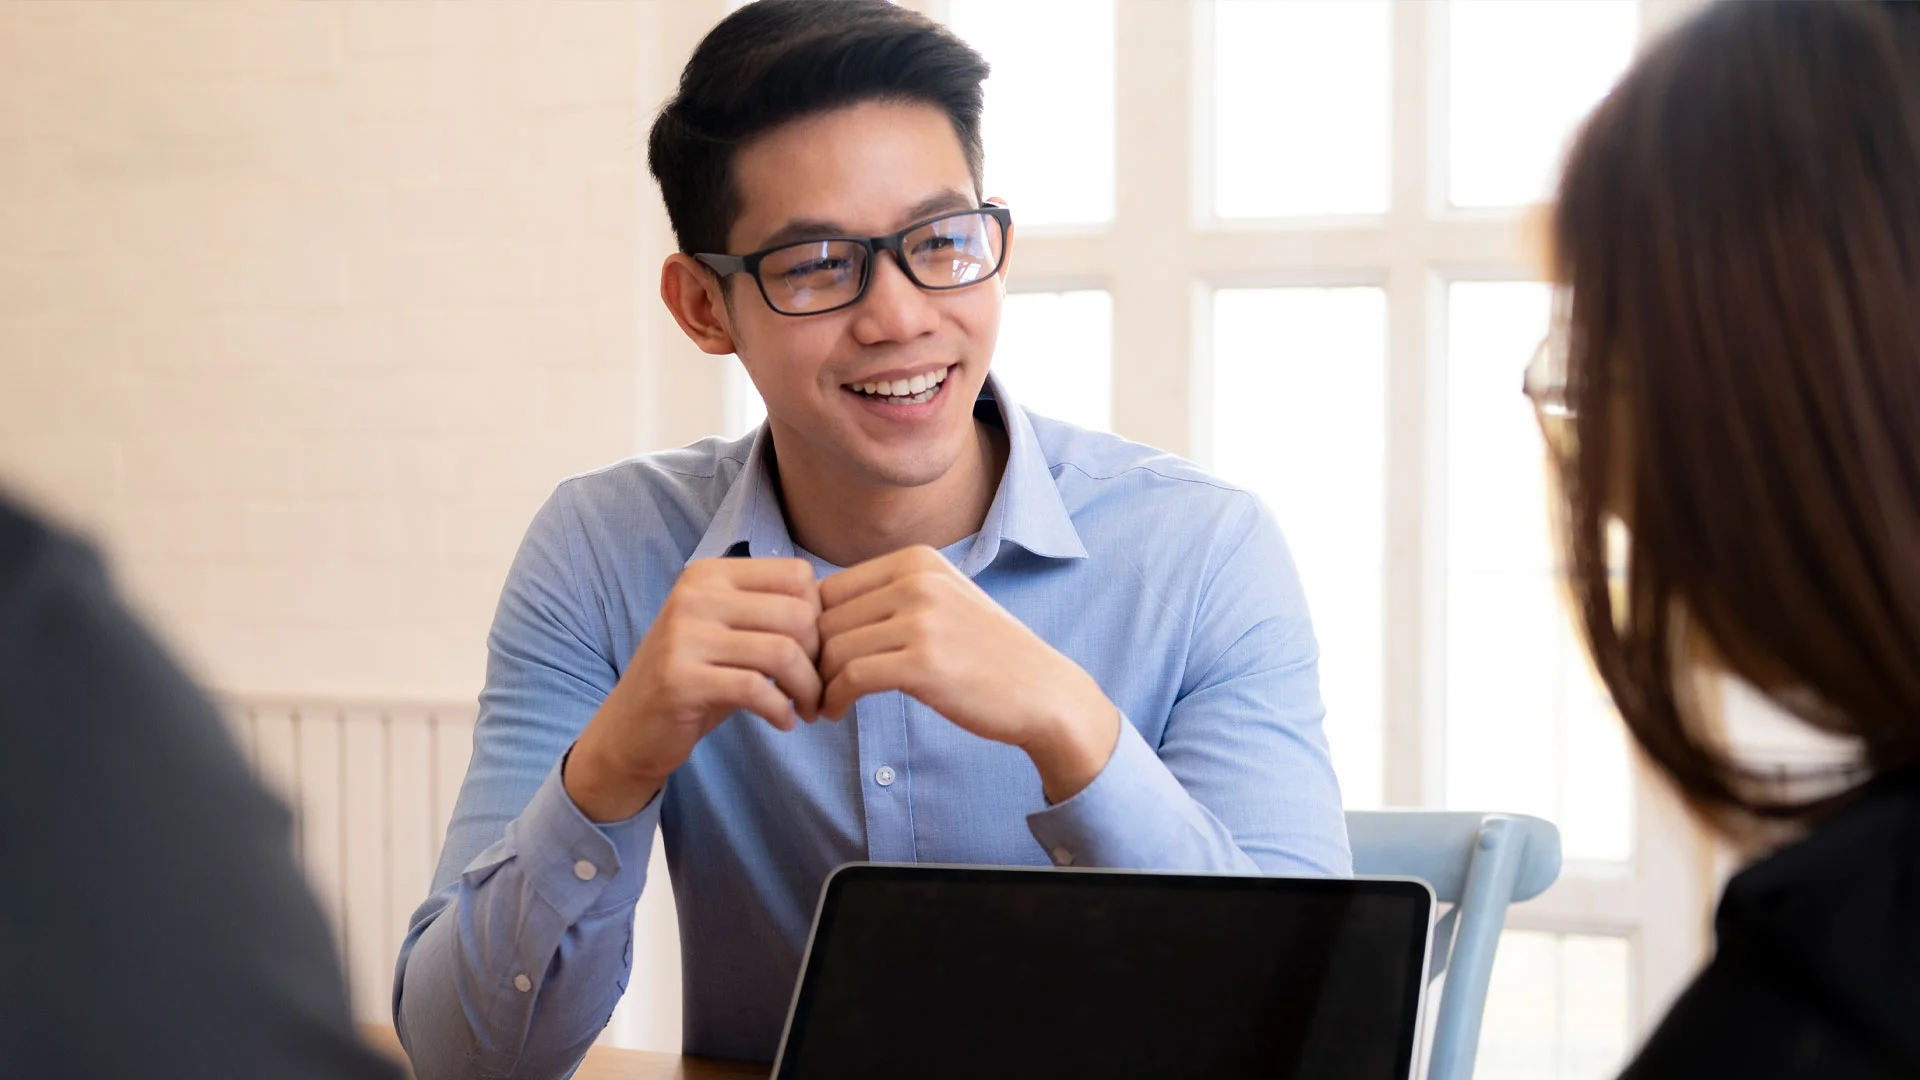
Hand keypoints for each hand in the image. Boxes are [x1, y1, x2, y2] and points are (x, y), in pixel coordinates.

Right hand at [565, 558, 821, 821]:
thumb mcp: (730, 633)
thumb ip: (772, 613)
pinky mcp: (680, 678)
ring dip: (807, 689)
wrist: (631, 728)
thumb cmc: (696, 679)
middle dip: (819, 658)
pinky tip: (783, 723)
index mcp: (710, 574)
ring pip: (782, 652)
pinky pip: (755, 688)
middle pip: (797, 614)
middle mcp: (694, 595)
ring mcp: (683, 635)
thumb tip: (839, 608)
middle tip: (816, 690)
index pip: (797, 575)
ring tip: (807, 709)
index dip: (820, 616)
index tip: (815, 652)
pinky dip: (780, 710)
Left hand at [816, 546, 1119, 801]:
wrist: (1042, 692)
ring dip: (819, 683)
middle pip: (826, 618)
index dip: (813, 628)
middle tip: (811, 689)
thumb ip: (889, 596)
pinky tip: (836, 712)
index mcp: (918, 559)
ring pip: (833, 648)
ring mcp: (922, 619)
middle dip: (810, 658)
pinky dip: (834, 698)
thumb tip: (816, 608)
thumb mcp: (941, 601)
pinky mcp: (923, 662)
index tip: (815, 661)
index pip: (830, 588)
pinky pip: (851, 677)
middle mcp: (918, 580)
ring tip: (823, 703)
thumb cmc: (985, 653)